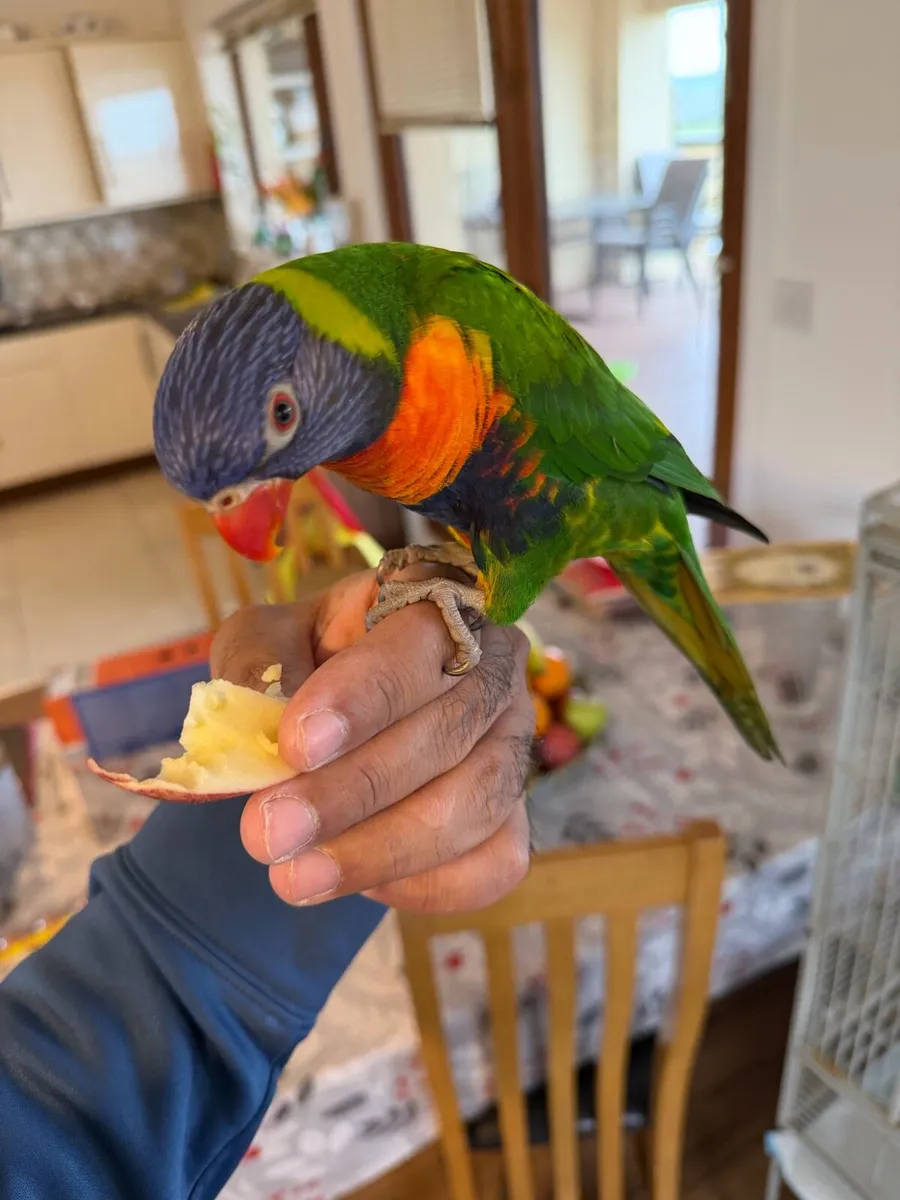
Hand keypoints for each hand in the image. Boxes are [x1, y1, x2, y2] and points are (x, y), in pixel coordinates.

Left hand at [211, 569, 533, 912]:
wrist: (346, 706)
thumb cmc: (310, 658)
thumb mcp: (267, 638)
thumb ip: (257, 665)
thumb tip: (255, 727)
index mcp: (437, 607)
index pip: (414, 649)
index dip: (360, 700)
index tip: (295, 745)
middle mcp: (494, 669)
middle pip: (445, 735)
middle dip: (352, 792)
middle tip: (269, 834)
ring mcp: (513, 744)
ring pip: (474, 805)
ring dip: (380, 851)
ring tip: (295, 878)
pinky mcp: (514, 813)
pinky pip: (495, 863)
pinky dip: (427, 885)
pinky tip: (358, 883)